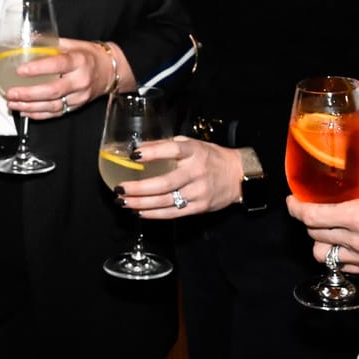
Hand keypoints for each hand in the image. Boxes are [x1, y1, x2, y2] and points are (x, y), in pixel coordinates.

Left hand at [1, 35, 125, 119]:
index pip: (57, 65)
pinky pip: (56, 114)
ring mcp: (79, 97)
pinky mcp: (76, 107)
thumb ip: (51, 44)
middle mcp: (80, 81)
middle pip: (53, 91)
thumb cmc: (90, 56)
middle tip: (11, 93)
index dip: (38, 69)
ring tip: (13, 103)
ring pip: (53, 106)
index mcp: (79, 61)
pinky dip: (38, 114)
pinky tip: (25, 111)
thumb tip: (27, 41)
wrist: (110, 71)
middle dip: (29, 94)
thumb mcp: (73, 44)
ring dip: (30, 107)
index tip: (20, 70)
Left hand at [117, 138, 240, 218]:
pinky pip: (174, 213)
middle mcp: (196, 171)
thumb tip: (139, 148)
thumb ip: (167, 146)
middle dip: (139, 187)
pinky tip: (140, 212)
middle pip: (165, 182)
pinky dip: (154, 214)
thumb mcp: (192, 144)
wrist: (237, 176)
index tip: (133, 154)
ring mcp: (199, 191)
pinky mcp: (200, 207)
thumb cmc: (210, 157)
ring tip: (124, 202)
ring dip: (142, 203)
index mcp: (194, 151)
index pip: (172, 150)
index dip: (152, 152)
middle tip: (120, 189)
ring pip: (166, 201)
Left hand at [286, 175, 358, 273]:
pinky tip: (342, 244)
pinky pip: (340, 266)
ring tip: (326, 230)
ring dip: (319, 240)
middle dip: (307, 220)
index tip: (292, 202)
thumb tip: (352, 182)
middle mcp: (356, 240)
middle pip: (313, 233)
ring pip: (321, 254)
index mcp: (358, 216)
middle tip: (312, 210)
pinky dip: (336, 255)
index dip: (296, 208)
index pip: (312, 216)